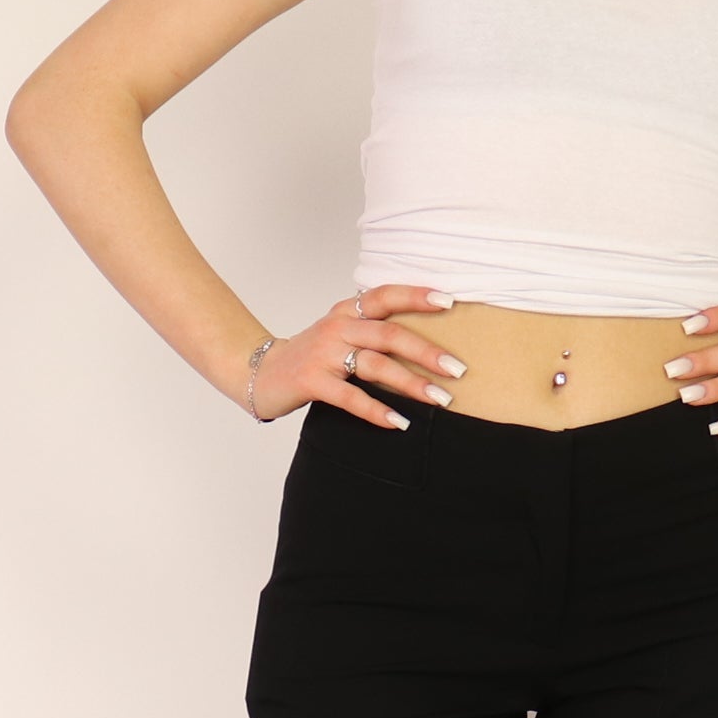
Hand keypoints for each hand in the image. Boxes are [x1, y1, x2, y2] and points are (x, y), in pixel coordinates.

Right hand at [247, 284, 467, 426]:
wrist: (259, 372)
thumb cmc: (311, 356)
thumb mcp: (339, 333)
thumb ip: (372, 330)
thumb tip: (427, 342)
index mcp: (346, 312)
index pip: (385, 295)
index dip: (417, 296)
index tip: (450, 301)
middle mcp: (336, 328)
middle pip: (389, 334)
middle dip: (427, 352)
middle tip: (458, 369)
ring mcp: (323, 355)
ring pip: (375, 365)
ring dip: (411, 383)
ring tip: (440, 399)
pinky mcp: (312, 382)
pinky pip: (351, 397)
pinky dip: (378, 410)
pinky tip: (400, 422)